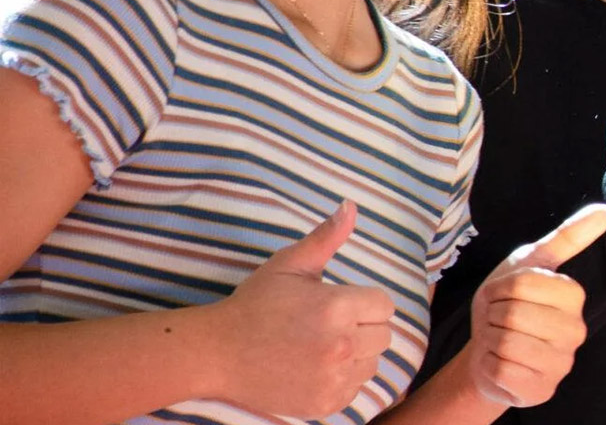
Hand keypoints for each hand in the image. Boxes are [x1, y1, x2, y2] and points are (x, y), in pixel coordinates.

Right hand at [211, 200, 395, 418]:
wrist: (217, 353)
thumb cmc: (256, 304)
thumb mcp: (290, 264)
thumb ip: (326, 237)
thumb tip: (351, 205)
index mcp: (338, 308)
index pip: (384, 305)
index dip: (364, 302)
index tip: (339, 304)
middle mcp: (340, 345)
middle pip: (384, 335)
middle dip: (363, 327)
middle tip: (329, 325)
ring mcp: (332, 378)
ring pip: (372, 364)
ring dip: (357, 355)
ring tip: (323, 346)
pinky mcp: (324, 403)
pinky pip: (355, 389)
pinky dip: (343, 380)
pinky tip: (316, 367)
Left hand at [466, 203, 605, 407]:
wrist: (489, 349)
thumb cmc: (509, 302)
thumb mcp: (530, 263)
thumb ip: (568, 237)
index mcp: (574, 295)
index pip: (522, 283)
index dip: (500, 288)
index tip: (504, 294)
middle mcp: (576, 330)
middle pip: (512, 313)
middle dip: (492, 315)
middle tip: (498, 320)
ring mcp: (561, 363)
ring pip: (506, 342)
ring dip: (490, 340)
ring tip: (500, 340)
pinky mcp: (542, 390)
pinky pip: (502, 370)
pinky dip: (490, 365)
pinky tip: (500, 363)